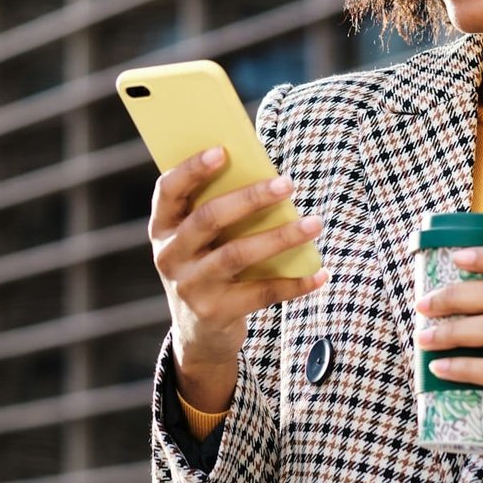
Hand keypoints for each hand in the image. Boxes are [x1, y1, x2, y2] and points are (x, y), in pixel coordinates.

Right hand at [151, 146, 327, 411]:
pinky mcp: (214, 312)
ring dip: (281, 237)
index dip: (191, 169)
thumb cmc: (208, 264)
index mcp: (163, 227)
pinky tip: (319, 273)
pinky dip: (293, 283)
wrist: (198, 333)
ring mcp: (190, 286)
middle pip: (209, 219)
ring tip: (315, 223)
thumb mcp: (201, 240)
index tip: (223, 150)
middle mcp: (169, 256)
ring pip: (237, 254)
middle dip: (251, 198)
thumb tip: (267, 177)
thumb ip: (219, 210)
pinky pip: (260, 293)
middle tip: (288, 184)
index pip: (168, 190)